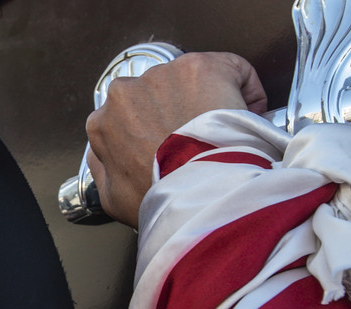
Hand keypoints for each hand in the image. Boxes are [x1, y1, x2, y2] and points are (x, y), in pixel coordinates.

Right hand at [86, 52, 267, 226]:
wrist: (197, 194)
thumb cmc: (161, 198)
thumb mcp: (114, 200)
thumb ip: (104, 171)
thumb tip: (106, 159)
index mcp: (103, 124)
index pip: (126, 118)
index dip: (152, 132)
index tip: (171, 146)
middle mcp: (126, 92)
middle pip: (155, 95)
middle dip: (175, 112)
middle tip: (197, 142)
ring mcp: (162, 76)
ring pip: (189, 82)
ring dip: (204, 101)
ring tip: (220, 132)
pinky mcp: (200, 67)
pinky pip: (231, 69)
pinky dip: (243, 88)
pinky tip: (247, 113)